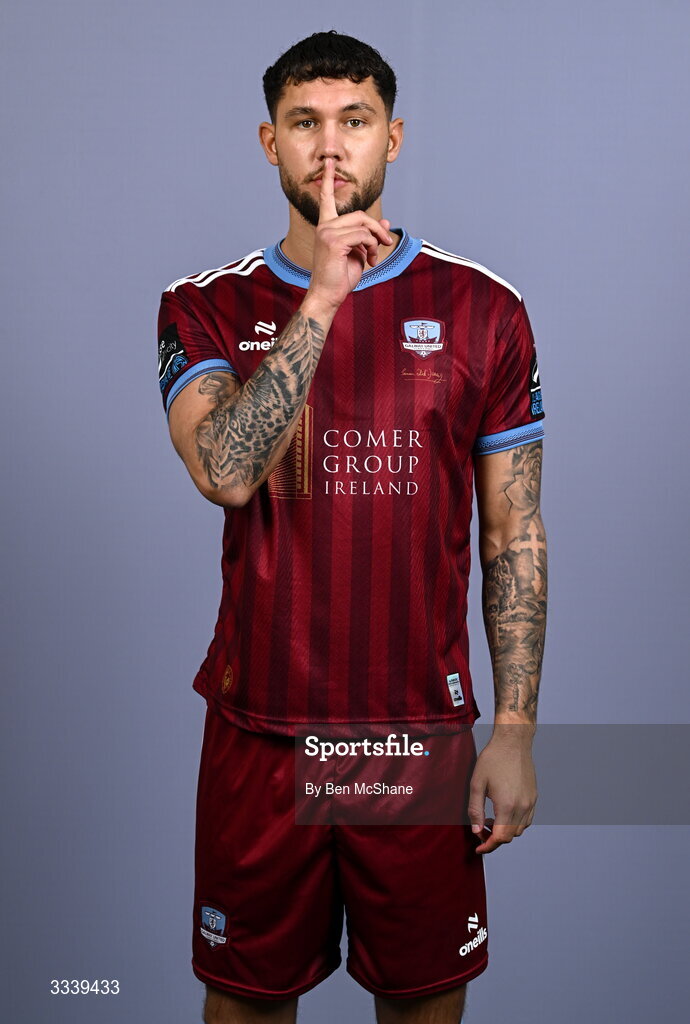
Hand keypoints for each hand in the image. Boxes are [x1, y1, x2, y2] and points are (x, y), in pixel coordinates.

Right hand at [306, 156, 392, 313]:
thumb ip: (369, 237)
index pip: (326, 199)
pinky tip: (369, 260)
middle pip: (359, 215)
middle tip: (385, 244)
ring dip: (375, 241)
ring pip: (363, 225)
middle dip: (376, 229)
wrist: (328, 295)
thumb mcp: (359, 253)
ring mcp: (327, 232)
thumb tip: (384, 224)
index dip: (328, 180)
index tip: (329, 163)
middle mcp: (325, 226)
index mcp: (327, 226)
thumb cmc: (340, 277)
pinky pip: (363, 236)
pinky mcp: (333, 241)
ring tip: (374, 257)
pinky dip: (372, 247)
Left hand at [467, 730, 537, 853]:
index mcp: (507, 805)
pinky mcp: (534, 797)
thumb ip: (475, 810)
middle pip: (510, 836)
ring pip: (519, 829)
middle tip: (480, 832)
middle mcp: (522, 806)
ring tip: (490, 820)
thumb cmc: (493, 759)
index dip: (488, 846)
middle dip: (494, 840)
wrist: (513, 741)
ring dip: (505, 832)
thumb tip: (476, 831)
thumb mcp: (476, 783)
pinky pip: (527, 819)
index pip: (500, 837)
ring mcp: (530, 802)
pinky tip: (503, 813)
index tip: (478, 849)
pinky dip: (515, 823)